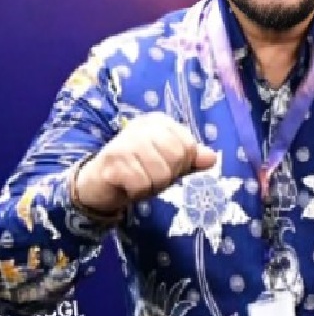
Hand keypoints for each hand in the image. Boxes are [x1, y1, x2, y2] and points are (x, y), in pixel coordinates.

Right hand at [74, 112, 217, 213]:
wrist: (100, 184)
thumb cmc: (139, 171)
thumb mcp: (170, 164)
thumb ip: (192, 159)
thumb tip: (212, 157)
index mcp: (159, 122)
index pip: (189, 146)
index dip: (182, 164)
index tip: (165, 165)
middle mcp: (142, 126)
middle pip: (177, 157)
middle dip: (168, 176)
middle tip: (150, 175)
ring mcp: (125, 141)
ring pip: (161, 174)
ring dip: (152, 186)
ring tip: (138, 180)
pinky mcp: (112, 160)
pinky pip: (142, 185)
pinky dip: (138, 192)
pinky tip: (126, 185)